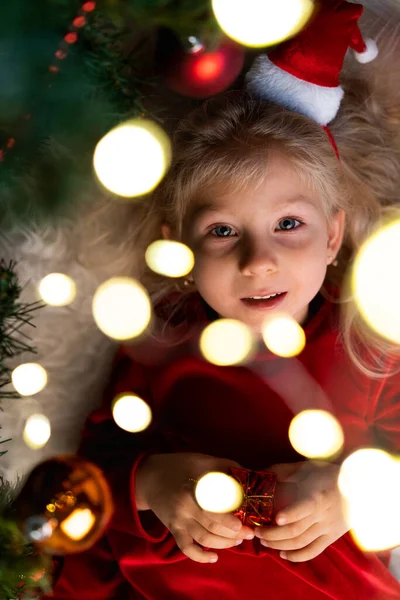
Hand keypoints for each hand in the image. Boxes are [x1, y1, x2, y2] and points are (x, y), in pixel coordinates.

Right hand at [135, 453, 254, 563]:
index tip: (244, 524)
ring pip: (203, 539)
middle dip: (233, 533)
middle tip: (249, 533)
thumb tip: (249, 472)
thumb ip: (224, 466)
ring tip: (237, 541)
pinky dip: (200, 556)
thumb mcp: (201, 460)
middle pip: (212, 526)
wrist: (149, 477)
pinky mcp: (173, 529)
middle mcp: (185, 508)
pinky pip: (186, 548)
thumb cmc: (179, 466)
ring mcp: (178, 521)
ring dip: (223, 543)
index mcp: (194, 489)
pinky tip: (214, 558)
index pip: (214, 508)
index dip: (229, 520)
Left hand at [255, 461, 348, 561]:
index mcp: (316, 496)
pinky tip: (283, 555)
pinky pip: (314, 551)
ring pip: (301, 543)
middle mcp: (322, 515)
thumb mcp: (307, 467)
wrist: (358, 488)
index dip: (290, 514)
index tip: (276, 518)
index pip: (303, 508)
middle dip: (273, 534)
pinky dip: (298, 556)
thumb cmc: (328, 474)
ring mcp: (327, 528)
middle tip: (257, 532)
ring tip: (264, 542)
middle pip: (296, 530)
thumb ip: (284, 471)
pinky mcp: (331, 537)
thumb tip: (261, 472)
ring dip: (280, 545)